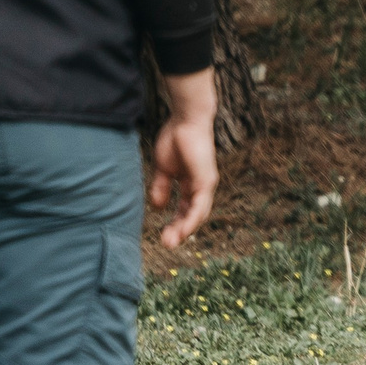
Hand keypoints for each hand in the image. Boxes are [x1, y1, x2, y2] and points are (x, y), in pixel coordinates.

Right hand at [149, 68, 218, 247]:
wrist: (185, 120)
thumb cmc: (175, 139)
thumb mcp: (163, 169)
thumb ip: (161, 188)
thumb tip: (158, 208)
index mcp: (190, 184)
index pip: (184, 209)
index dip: (174, 222)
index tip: (164, 236)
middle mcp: (201, 186)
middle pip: (192, 215)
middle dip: (179, 230)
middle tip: (166, 244)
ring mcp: (205, 184)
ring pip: (198, 213)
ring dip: (184, 229)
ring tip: (171, 242)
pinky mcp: (206, 180)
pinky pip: (200, 204)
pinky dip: (192, 218)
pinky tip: (183, 230)